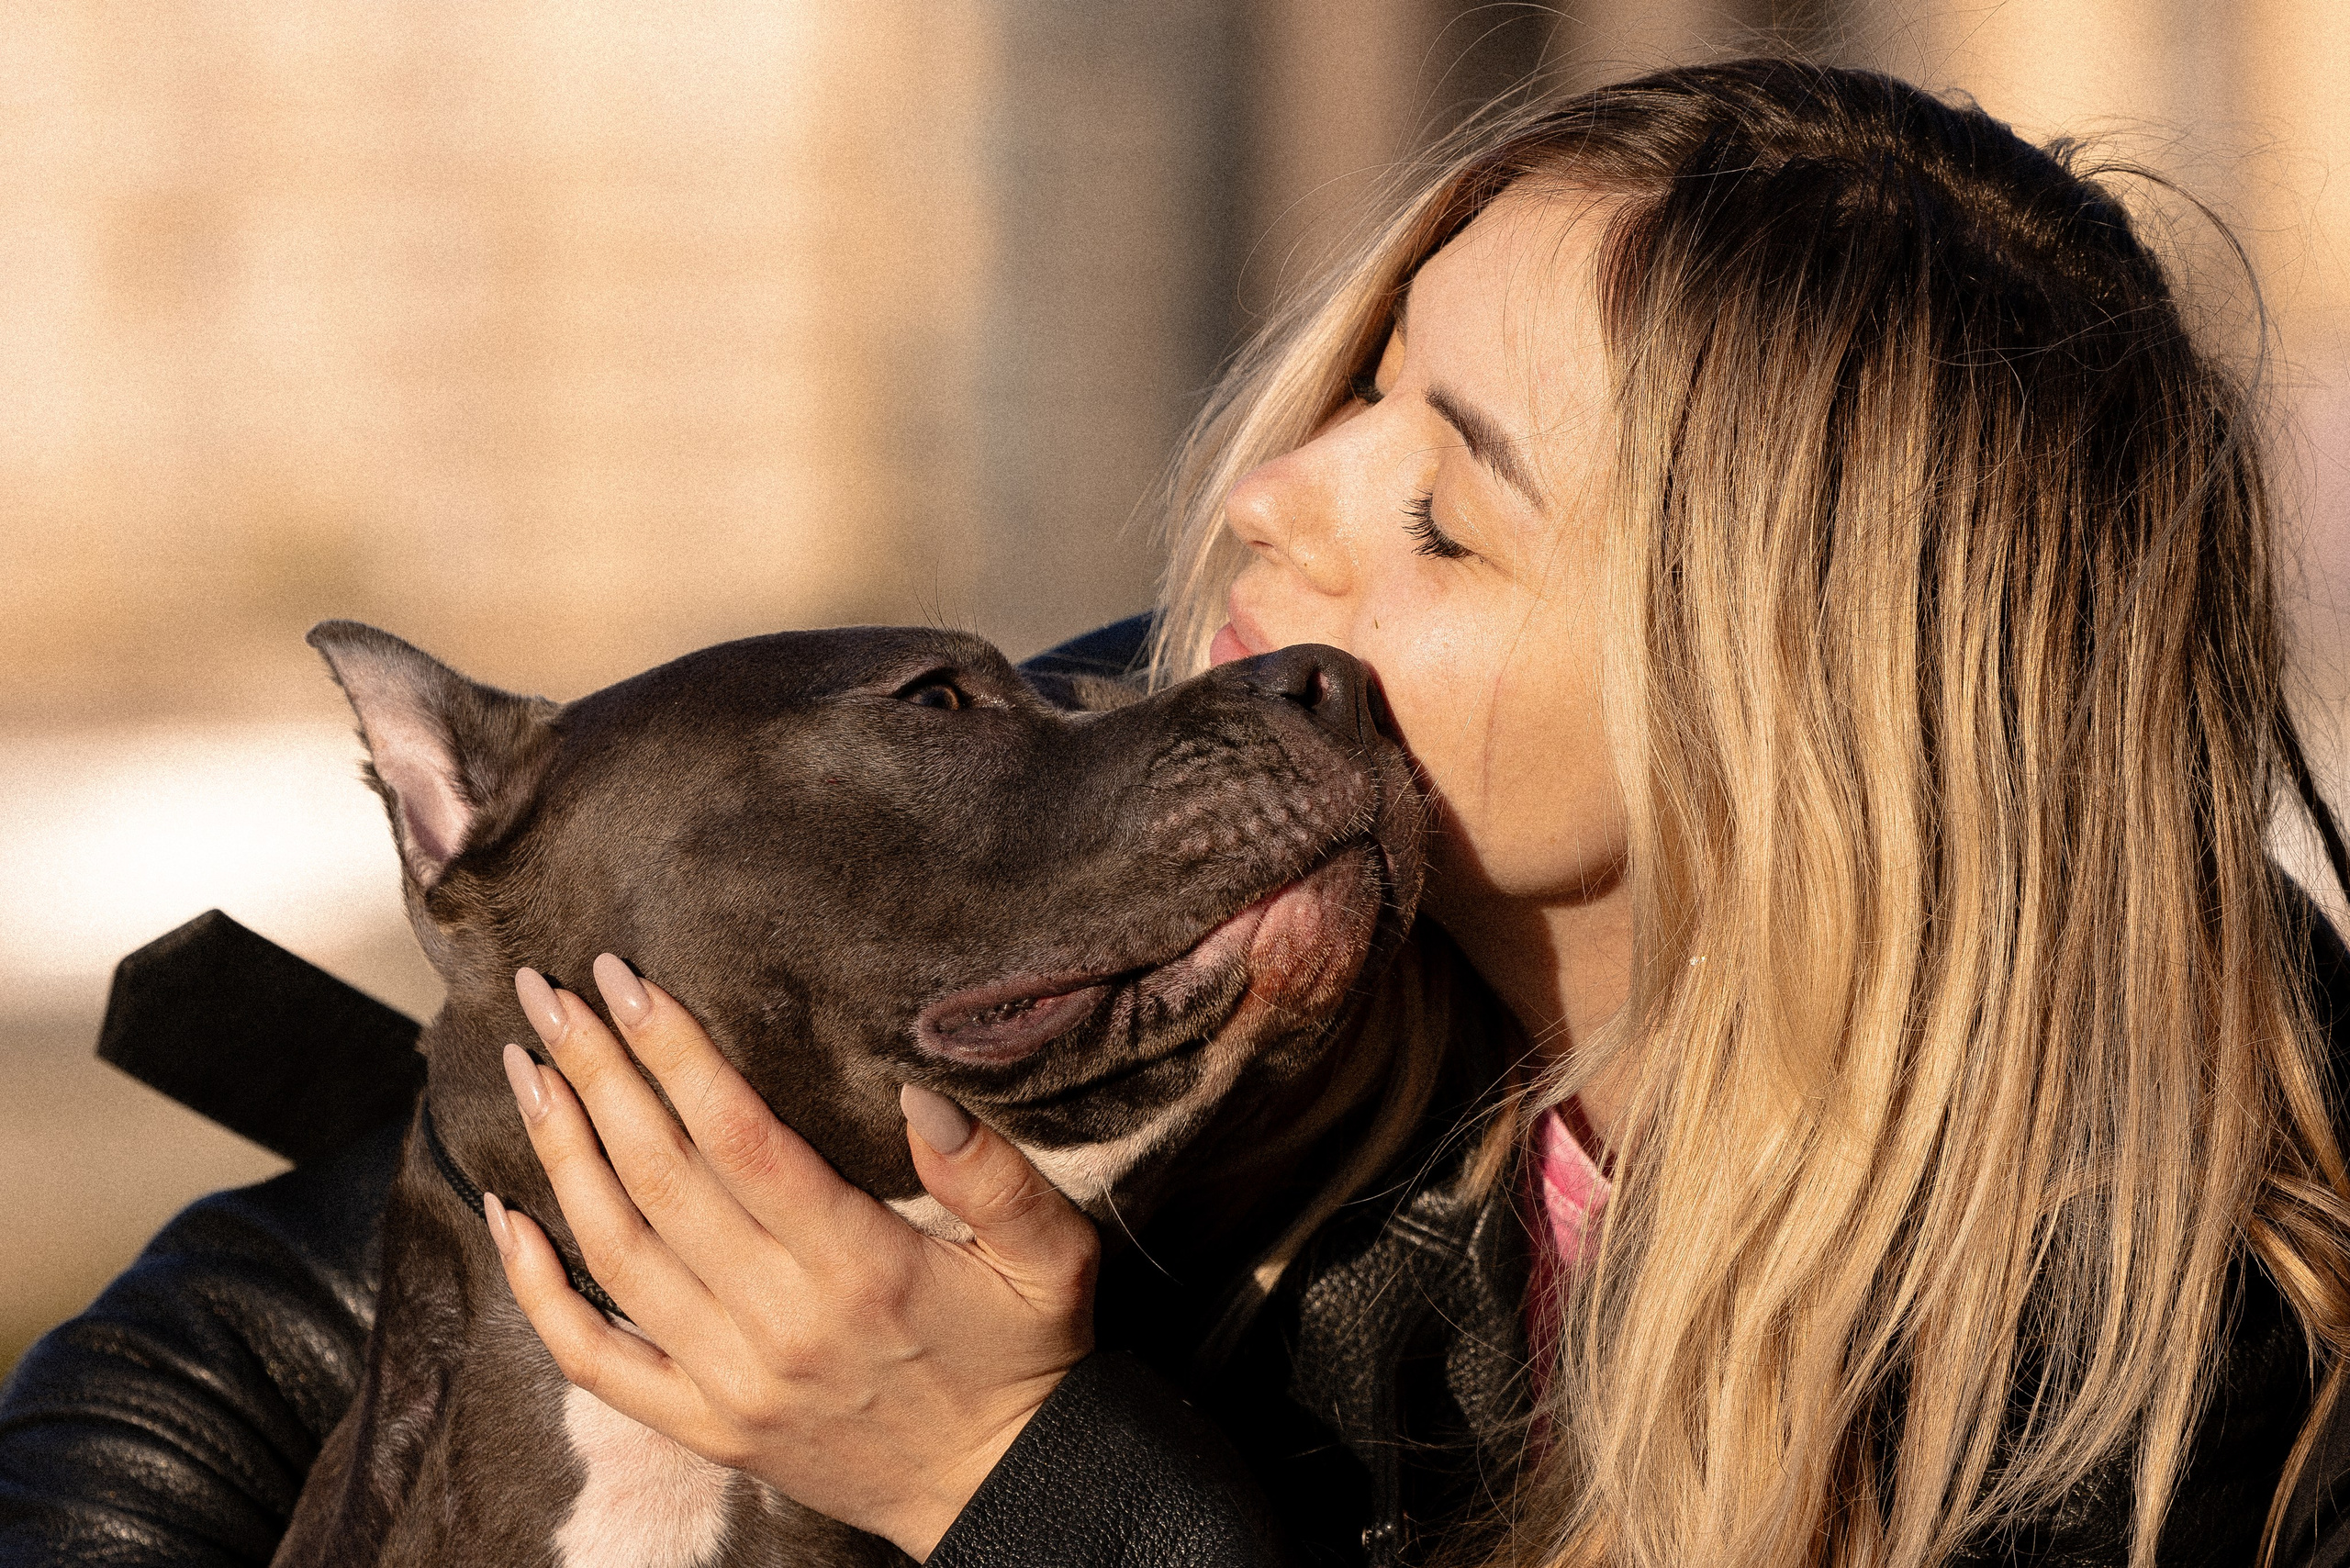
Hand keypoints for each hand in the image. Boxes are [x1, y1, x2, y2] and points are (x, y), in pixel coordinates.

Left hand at [486, 954, 1098, 1559]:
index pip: (739, 1138)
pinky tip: (507, 1219)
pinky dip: (538, 1291)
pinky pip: (595, 1359)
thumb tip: (918, 1094)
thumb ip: (995, 1174)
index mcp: (859, 1265)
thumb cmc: (1029, 1359)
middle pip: (660, 1177)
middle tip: (550, 996)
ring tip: (527, 1071)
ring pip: (616, 1252)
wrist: (1006, 1493)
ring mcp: (730, 1380)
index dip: (674, 1053)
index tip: (628, 981)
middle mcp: (779, 1321)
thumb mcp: (1052, 1257)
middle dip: (597, 1074)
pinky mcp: (707, 1427)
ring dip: (559, 1153)